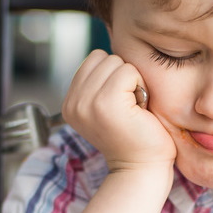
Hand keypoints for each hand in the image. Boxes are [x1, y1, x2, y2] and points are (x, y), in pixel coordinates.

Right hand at [63, 50, 175, 174]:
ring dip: (133, 82)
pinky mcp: (106, 103)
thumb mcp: (108, 106)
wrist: (142, 168)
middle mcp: (73, 102)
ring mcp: (87, 103)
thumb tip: (114, 44)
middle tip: (129, 108)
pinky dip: (140, 86)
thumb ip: (101, 82)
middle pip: (105, 58)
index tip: (121, 104)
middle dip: (123, 77)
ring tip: (133, 109)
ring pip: (117, 62)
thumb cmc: (135, 137)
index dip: (114, 75)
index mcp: (71, 102)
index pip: (94, 59)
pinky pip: (129, 71)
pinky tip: (139, 110)